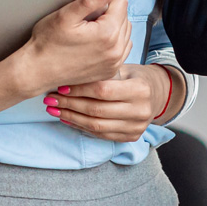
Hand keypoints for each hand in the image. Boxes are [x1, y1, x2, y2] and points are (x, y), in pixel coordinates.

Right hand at [15, 0, 133, 96]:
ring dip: (113, 28)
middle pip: (125, 18)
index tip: (88, 10)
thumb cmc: (47, 43)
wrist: (37, 71)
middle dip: (109, 15)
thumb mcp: (65, 15)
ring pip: (126, 33)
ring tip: (90, 32)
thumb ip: (91, 0)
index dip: (104, 1)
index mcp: (107, 34)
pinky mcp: (111, 71)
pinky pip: (122, 49)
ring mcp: (114, 63)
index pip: (121, 3)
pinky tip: (96, 43)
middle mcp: (116, 51)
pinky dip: (114, 43)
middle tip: (86, 22)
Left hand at [46, 64, 168, 140]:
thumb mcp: (124, 68)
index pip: (103, 90)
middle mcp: (141, 110)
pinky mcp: (130, 137)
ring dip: (71, 118)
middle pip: (97, 110)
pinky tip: (67, 119)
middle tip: (50, 99)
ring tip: (54, 110)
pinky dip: (81, 127)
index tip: (60, 86)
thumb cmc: (134, 77)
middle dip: (70, 105)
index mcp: (140, 89)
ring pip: (96, 125)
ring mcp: (136, 127)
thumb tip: (69, 75)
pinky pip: (100, 134)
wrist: (157, 94)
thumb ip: (103, 73)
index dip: (79, 89)